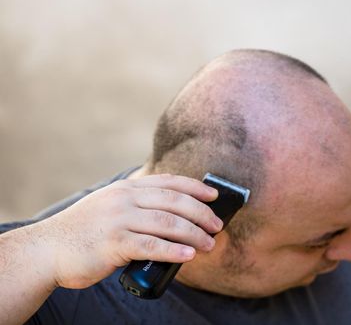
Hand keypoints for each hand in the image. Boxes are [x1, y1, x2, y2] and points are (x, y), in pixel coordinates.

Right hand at [37, 174, 221, 289]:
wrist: (47, 249)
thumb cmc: (84, 232)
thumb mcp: (110, 207)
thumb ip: (137, 206)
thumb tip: (174, 218)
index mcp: (126, 188)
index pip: (168, 182)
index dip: (195, 187)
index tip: (214, 196)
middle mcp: (125, 198)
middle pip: (174, 201)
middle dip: (201, 213)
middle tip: (217, 226)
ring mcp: (119, 219)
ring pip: (168, 223)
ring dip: (194, 234)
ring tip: (209, 244)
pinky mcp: (113, 243)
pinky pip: (152, 246)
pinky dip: (174, 251)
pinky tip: (188, 255)